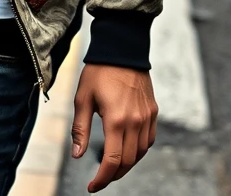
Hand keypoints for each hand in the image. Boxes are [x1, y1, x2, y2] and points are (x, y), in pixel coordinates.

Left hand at [71, 63, 157, 191]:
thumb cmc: (99, 71)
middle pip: (128, 161)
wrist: (122, 49)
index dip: (102, 179)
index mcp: (115, 119)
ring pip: (141, 154)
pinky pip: (149, 140)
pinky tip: (127, 149)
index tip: (92, 187)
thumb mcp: (82, 97)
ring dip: (127, 164)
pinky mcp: (153, 112)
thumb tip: (78, 155)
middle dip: (113, 174)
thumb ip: (80, 129)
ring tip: (112, 165)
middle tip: (99, 178)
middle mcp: (135, 122)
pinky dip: (139, 150)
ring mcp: (147, 117)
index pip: (112, 161)